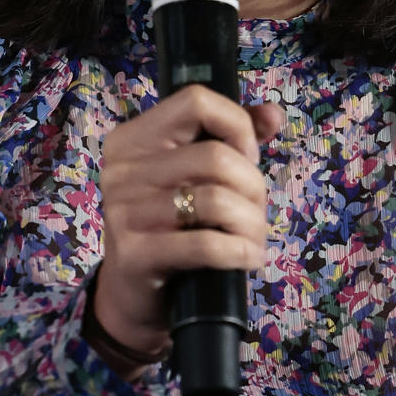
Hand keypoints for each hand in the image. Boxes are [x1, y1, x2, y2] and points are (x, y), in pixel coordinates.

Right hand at [89, 84, 284, 359]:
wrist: (133, 294)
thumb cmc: (170, 227)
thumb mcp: (192, 178)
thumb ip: (230, 139)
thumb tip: (273, 115)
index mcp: (132, 140)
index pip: (196, 101)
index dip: (236, 125)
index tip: (246, 157)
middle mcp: (121, 170)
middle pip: (215, 157)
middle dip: (252, 187)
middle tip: (254, 211)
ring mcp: (123, 212)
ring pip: (216, 201)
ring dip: (251, 224)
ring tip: (253, 238)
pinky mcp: (134, 254)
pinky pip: (206, 244)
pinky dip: (240, 251)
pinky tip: (248, 258)